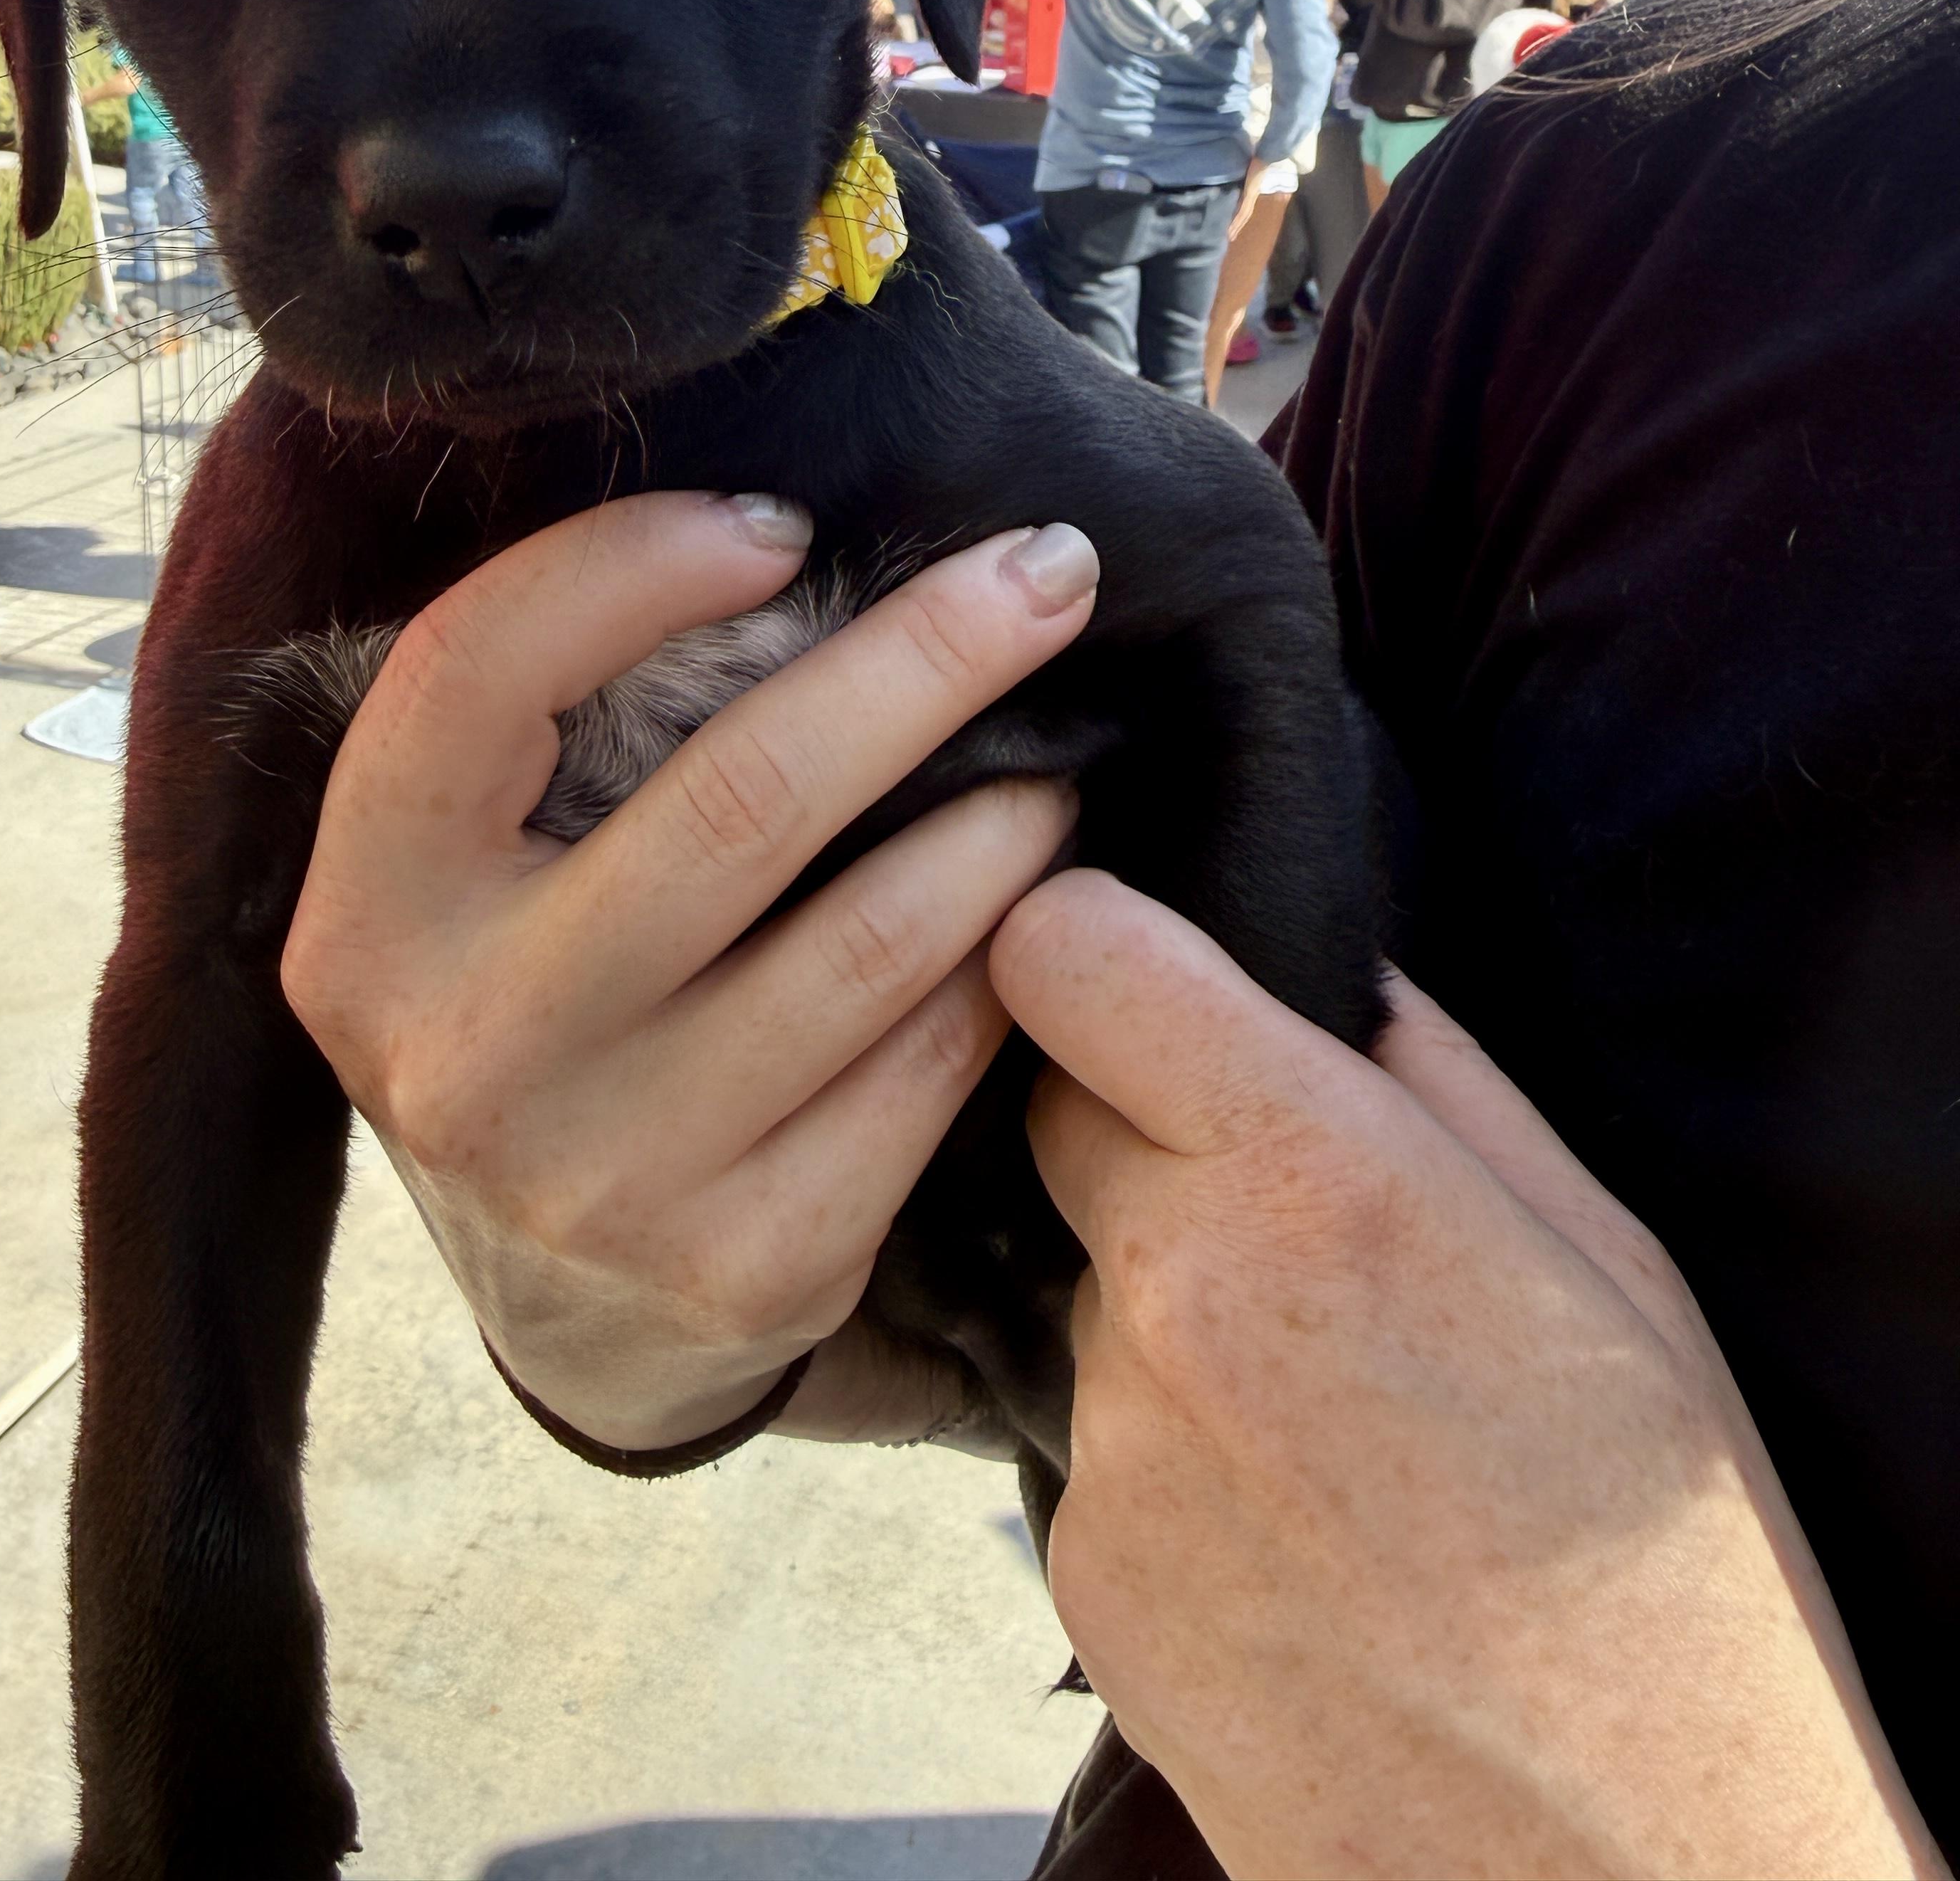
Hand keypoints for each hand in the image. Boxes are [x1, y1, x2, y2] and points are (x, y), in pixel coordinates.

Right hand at [282, 493, 1096, 1456]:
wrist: (565, 1309)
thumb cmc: (540, 1004)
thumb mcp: (474, 878)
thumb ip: (550, 728)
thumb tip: (770, 538)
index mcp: (368, 914)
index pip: (476, 673)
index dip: (633, 564)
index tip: (784, 523)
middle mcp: (467, 1047)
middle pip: (739, 799)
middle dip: (924, 658)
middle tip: (1047, 571)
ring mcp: (608, 1177)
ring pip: (871, 939)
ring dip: (1001, 818)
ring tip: (1053, 756)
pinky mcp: (747, 1266)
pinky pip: (928, 1067)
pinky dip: (1004, 966)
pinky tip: (1035, 916)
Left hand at [994, 877, 1939, 1880]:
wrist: (1621, 1876)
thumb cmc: (1664, 1573)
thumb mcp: (1611, 1269)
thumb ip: (1438, 1087)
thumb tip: (1332, 974)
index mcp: (1315, 1177)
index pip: (1065, 956)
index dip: (1084, 941)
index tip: (1128, 968)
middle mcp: (1173, 1292)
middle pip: (1063, 1119)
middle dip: (1148, 1135)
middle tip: (1293, 1226)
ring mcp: (1109, 1444)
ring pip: (1092, 1291)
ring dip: (1173, 1315)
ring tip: (1334, 1427)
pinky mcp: (1077, 1572)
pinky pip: (1097, 1443)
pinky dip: (1171, 1459)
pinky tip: (1298, 1538)